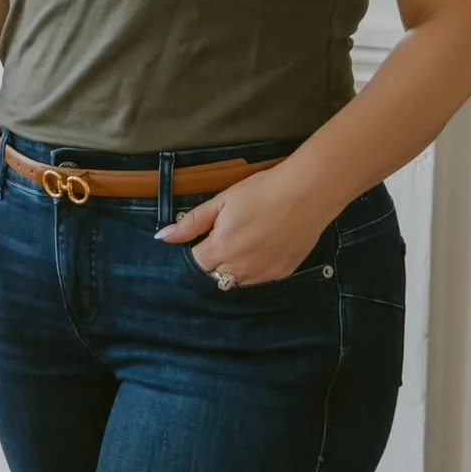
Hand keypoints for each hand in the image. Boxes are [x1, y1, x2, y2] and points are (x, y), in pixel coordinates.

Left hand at [157, 167, 330, 288]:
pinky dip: (256, 267)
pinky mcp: (281, 273)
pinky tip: (265, 246)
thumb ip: (192, 222)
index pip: (196, 263)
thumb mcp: (223, 201)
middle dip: (214, 261)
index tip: (206, 236)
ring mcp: (262, 274)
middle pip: (214, 276)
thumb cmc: (263, 191)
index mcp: (221, 248)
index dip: (198, 249)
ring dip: (234, 267)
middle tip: (228, 236)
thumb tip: (163, 237)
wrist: (307, 193)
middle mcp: (240, 268)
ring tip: (247, 240)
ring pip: (237, 281)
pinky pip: (260, 279)